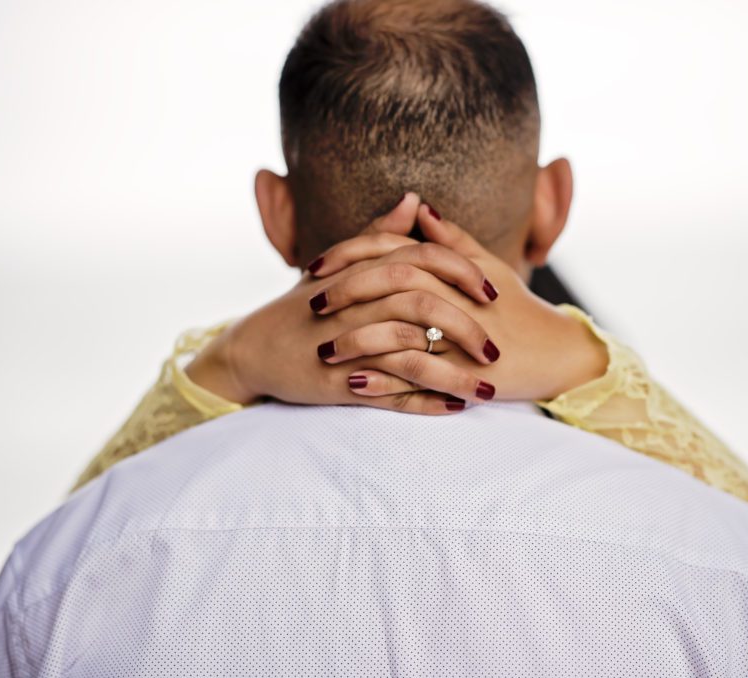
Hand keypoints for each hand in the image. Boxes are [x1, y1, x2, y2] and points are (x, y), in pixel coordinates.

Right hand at [185, 193, 503, 413]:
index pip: (423, 260)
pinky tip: (455, 408)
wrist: (252, 349)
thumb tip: (415, 199)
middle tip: (495, 350)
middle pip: (423, 306)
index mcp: (361, 272)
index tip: (494, 292)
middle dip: (467, 328)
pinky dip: (425, 402)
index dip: (464, 273)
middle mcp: (355, 304)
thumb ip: (380, 236)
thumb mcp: (339, 267)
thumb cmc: (301, 306)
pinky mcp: (337, 384)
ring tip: (488, 391)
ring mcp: (346, 345)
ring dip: (454, 375)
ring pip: (412, 356)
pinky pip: (390, 395)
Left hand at [311, 204, 609, 402]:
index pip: (393, 249)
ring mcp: (461, 335)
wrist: (559, 353)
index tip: (315, 266)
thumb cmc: (521, 309)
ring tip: (324, 352)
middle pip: (390, 282)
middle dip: (346, 293)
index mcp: (453, 268)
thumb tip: (419, 208)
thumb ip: (452, 239)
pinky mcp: (467, 373)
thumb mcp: (489, 267)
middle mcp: (455, 296)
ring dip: (357, 342)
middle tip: (312, 305)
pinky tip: (354, 385)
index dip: (350, 254)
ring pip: (399, 330)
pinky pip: (418, 375)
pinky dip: (385, 379)